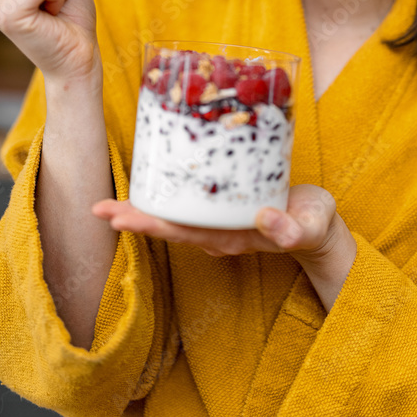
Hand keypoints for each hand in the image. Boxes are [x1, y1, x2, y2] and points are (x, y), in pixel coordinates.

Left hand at [93, 183, 342, 262]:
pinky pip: (186, 202)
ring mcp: (217, 221)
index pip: (182, 232)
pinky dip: (164, 191)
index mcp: (230, 237)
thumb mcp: (311, 225)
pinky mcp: (221, 206)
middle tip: (97, 207)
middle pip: (168, 225)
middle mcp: (216, 232)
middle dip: (133, 217)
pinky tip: (149, 179)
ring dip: (142, 206)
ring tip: (109, 199)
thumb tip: (264, 219)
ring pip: (173, 215)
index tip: (119, 219)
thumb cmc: (314, 224)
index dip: (149, 224)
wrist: (318, 225)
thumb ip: (292, 229)